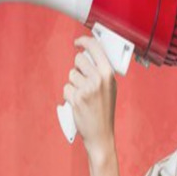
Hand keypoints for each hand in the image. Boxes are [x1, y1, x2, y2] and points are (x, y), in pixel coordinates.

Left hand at [63, 35, 116, 159]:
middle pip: (78, 59)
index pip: (95, 48)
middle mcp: (98, 79)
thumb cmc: (104, 111)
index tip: (78, 42)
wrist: (101, 134)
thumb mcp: (110, 88)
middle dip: (77, 68)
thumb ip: (101, 72)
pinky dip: (69, 96)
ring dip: (73, 84)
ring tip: (83, 96)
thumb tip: (88, 55)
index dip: (84, 41)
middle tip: (83, 79)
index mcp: (108, 74)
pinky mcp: (76, 98)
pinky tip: (78, 104)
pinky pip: (66, 88)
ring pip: (71, 74)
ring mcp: (87, 88)